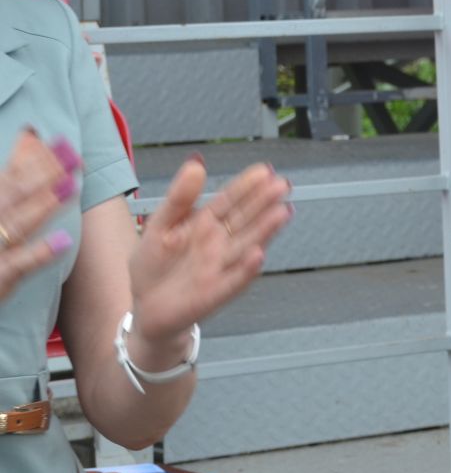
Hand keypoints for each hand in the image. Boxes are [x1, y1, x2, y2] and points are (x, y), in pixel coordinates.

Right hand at [0, 130, 77, 305]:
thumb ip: (6, 198)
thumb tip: (26, 159)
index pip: (2, 180)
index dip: (24, 157)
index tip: (46, 136)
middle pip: (10, 195)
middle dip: (40, 172)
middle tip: (70, 153)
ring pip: (16, 225)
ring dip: (42, 205)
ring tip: (70, 185)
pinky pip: (17, 267)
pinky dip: (39, 254)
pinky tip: (63, 241)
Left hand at [125, 160, 290, 357]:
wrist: (145, 308)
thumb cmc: (153, 267)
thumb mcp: (158, 225)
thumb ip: (179, 197)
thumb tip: (197, 163)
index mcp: (205, 224)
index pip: (229, 201)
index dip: (246, 186)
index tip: (264, 171)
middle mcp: (219, 243)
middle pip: (245, 220)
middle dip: (264, 203)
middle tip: (283, 184)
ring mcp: (221, 267)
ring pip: (246, 245)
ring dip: (266, 230)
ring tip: (283, 212)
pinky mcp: (216, 292)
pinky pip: (233, 280)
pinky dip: (246, 269)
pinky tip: (257, 254)